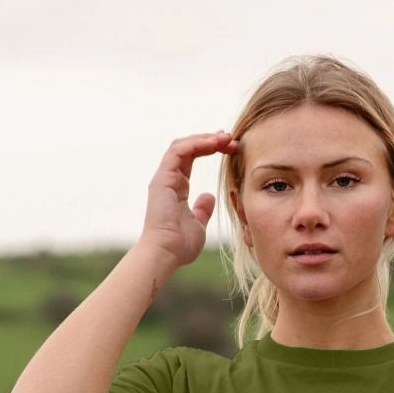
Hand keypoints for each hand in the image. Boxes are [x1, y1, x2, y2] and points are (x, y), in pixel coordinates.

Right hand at [139, 131, 238, 268]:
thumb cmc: (179, 245)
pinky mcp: (162, 179)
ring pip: (182, 145)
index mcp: (176, 187)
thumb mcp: (198, 224)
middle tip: (231, 139)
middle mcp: (168, 179)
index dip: (209, 148)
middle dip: (210, 140)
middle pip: (187, 147)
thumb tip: (210, 196)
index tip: (229, 147)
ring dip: (205, 138)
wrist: (165, 253)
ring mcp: (163, 178)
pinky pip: (178, 151)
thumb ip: (203, 209)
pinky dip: (196, 144)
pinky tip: (214, 143)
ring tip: (225, 138)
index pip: (191, 157)